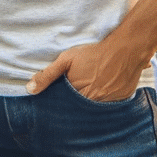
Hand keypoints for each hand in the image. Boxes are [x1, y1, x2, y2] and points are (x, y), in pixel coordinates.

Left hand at [26, 37, 146, 102]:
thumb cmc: (94, 52)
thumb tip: (30, 90)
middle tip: (77, 93)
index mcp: (79, 93)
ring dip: (91, 103)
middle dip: (76, 104)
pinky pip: (111, 105)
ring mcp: (109, 101)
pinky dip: (106, 100)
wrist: (126, 48)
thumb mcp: (66, 59)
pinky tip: (105, 89)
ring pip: (96, 107)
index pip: (66, 105)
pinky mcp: (122, 99)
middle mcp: (94, 101)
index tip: (58, 101)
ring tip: (91, 90)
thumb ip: (47, 75)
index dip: (62, 102)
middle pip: (81, 107)